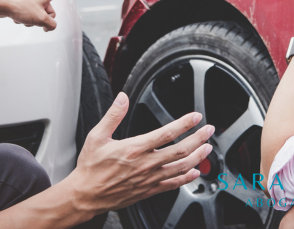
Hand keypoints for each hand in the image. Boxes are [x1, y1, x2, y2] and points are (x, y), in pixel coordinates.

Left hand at [0, 0, 75, 30]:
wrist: (1, 4)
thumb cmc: (21, 7)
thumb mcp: (40, 19)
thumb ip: (51, 24)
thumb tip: (51, 26)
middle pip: (49, 9)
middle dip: (44, 18)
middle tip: (38, 21)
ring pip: (38, 13)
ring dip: (33, 20)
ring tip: (25, 18)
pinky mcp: (22, 3)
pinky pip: (29, 13)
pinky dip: (25, 18)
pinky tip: (18, 18)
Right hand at [70, 92, 214, 215]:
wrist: (85, 195)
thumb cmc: (90, 166)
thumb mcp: (97, 136)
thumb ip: (113, 115)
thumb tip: (122, 97)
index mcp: (134, 149)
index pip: (165, 133)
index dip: (183, 124)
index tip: (195, 116)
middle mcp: (144, 165)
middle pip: (179, 151)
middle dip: (197, 139)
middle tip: (208, 130)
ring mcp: (148, 180)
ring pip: (179, 168)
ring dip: (197, 157)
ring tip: (207, 148)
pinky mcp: (147, 191)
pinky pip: (172, 185)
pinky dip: (186, 178)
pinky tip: (194, 172)